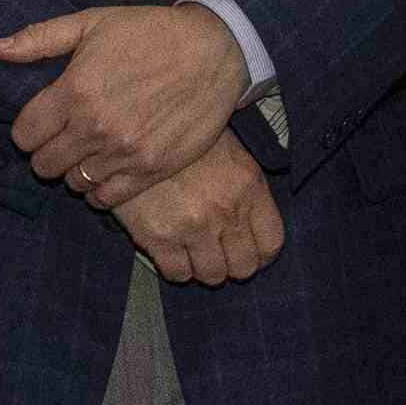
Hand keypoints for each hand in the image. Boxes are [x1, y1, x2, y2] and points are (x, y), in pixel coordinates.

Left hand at [0, 5, 250, 206]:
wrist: (212, 51)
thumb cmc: (149, 32)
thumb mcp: (91, 23)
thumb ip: (39, 39)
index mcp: (75, 91)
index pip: (25, 134)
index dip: (27, 130)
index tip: (40, 123)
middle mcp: (95, 127)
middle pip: (44, 164)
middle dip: (46, 152)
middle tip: (62, 138)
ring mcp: (124, 153)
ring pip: (73, 183)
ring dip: (74, 170)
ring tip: (87, 151)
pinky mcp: (151, 170)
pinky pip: (106, 199)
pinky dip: (98, 191)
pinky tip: (104, 171)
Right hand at [108, 130, 284, 286]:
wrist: (133, 129)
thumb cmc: (183, 139)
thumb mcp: (228, 150)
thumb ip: (246, 189)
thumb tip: (253, 224)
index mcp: (248, 185)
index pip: (272, 243)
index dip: (262, 254)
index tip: (252, 253)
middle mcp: (225, 210)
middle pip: (244, 267)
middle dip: (233, 263)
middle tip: (221, 253)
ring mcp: (192, 226)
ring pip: (212, 275)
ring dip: (205, 267)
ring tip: (195, 251)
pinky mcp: (158, 237)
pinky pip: (178, 274)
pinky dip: (177, 269)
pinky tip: (173, 251)